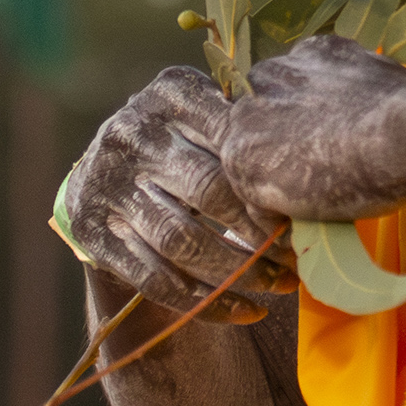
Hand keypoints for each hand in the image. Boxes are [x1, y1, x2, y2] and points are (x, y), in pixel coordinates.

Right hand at [62, 68, 292, 321]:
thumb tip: (313, 159)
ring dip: (238, 272)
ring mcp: (105, 184)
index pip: (230, 138)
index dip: (269, 180)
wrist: (104, 170)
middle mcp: (131, 133)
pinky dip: (206, 303)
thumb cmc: (185, 142)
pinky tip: (246, 311)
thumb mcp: (209, 114)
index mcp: (170, 94)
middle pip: (207, 191)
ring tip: (278, 285)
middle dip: (259, 231)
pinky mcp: (92, 233)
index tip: (304, 210)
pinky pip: (156, 280)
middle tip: (298, 256)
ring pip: (182, 241)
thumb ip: (247, 124)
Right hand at [219, 34, 405, 221]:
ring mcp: (282, 69)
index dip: (267, 176)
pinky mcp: (317, 46)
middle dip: (280, 135)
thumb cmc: (360, 186)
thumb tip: (276, 202)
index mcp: (238, 151)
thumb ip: (275, 199)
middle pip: (256, 122)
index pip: (241, 166)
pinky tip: (358, 98)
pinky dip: (329, 80)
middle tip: (322, 152)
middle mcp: (248, 103)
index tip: (296, 185)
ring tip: (344, 122)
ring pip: (282, 89)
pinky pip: (314, 67)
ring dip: (302, 103)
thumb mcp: (306, 213)